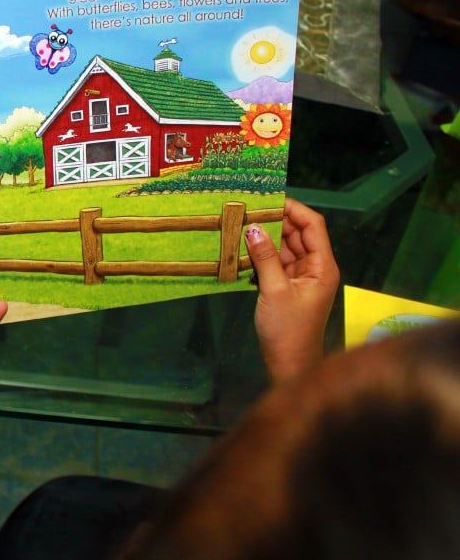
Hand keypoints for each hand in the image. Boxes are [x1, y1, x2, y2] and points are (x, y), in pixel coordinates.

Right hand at [244, 198, 339, 382]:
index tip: (269, 199)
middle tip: (249, 209)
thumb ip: (264, 258)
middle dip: (277, 221)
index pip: (313, 226)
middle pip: (298, 234)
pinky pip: (277, 262)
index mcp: (322, 266)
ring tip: (242, 224)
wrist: (289, 365)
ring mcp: (302, 278)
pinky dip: (263, 254)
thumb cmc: (287, 330)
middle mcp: (315, 268)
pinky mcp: (288, 287)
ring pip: (286, 247)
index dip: (294, 209)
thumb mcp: (274, 291)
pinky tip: (244, 248)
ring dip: (267, 237)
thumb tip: (253, 227)